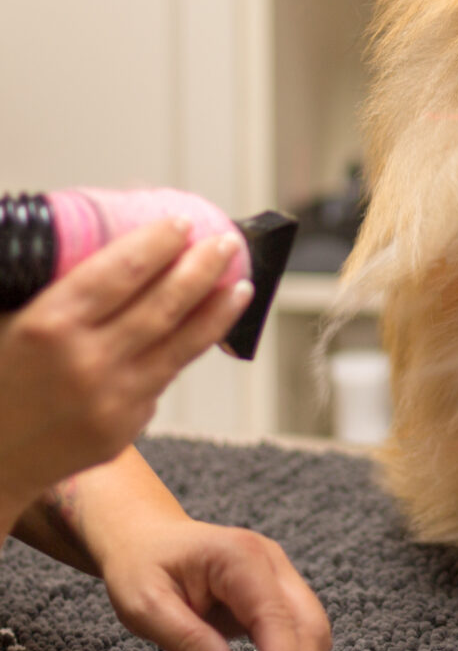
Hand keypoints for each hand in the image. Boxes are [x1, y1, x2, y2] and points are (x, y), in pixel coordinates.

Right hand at [0, 217, 251, 513]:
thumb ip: (41, 282)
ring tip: (241, 283)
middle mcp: (85, 362)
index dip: (158, 244)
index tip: (182, 222)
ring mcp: (111, 400)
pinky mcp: (124, 427)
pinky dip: (188, 347)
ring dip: (217, 310)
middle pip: (165, 305)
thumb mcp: (0, 318)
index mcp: (47, 326)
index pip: (120, 272)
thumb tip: (79, 233)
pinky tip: (206, 327)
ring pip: (181, 344)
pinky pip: (164, 377)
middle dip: (203, 268)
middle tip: (227, 242)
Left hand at [99, 516, 330, 650]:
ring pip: (312, 628)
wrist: (146, 538)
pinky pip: (298, 628)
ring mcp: (279, 575)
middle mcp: (272, 562)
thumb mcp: (146, 607)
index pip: (276, 618)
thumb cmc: (142, 566)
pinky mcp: (277, 592)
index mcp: (240, 558)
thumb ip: (187, 640)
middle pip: (310, 623)